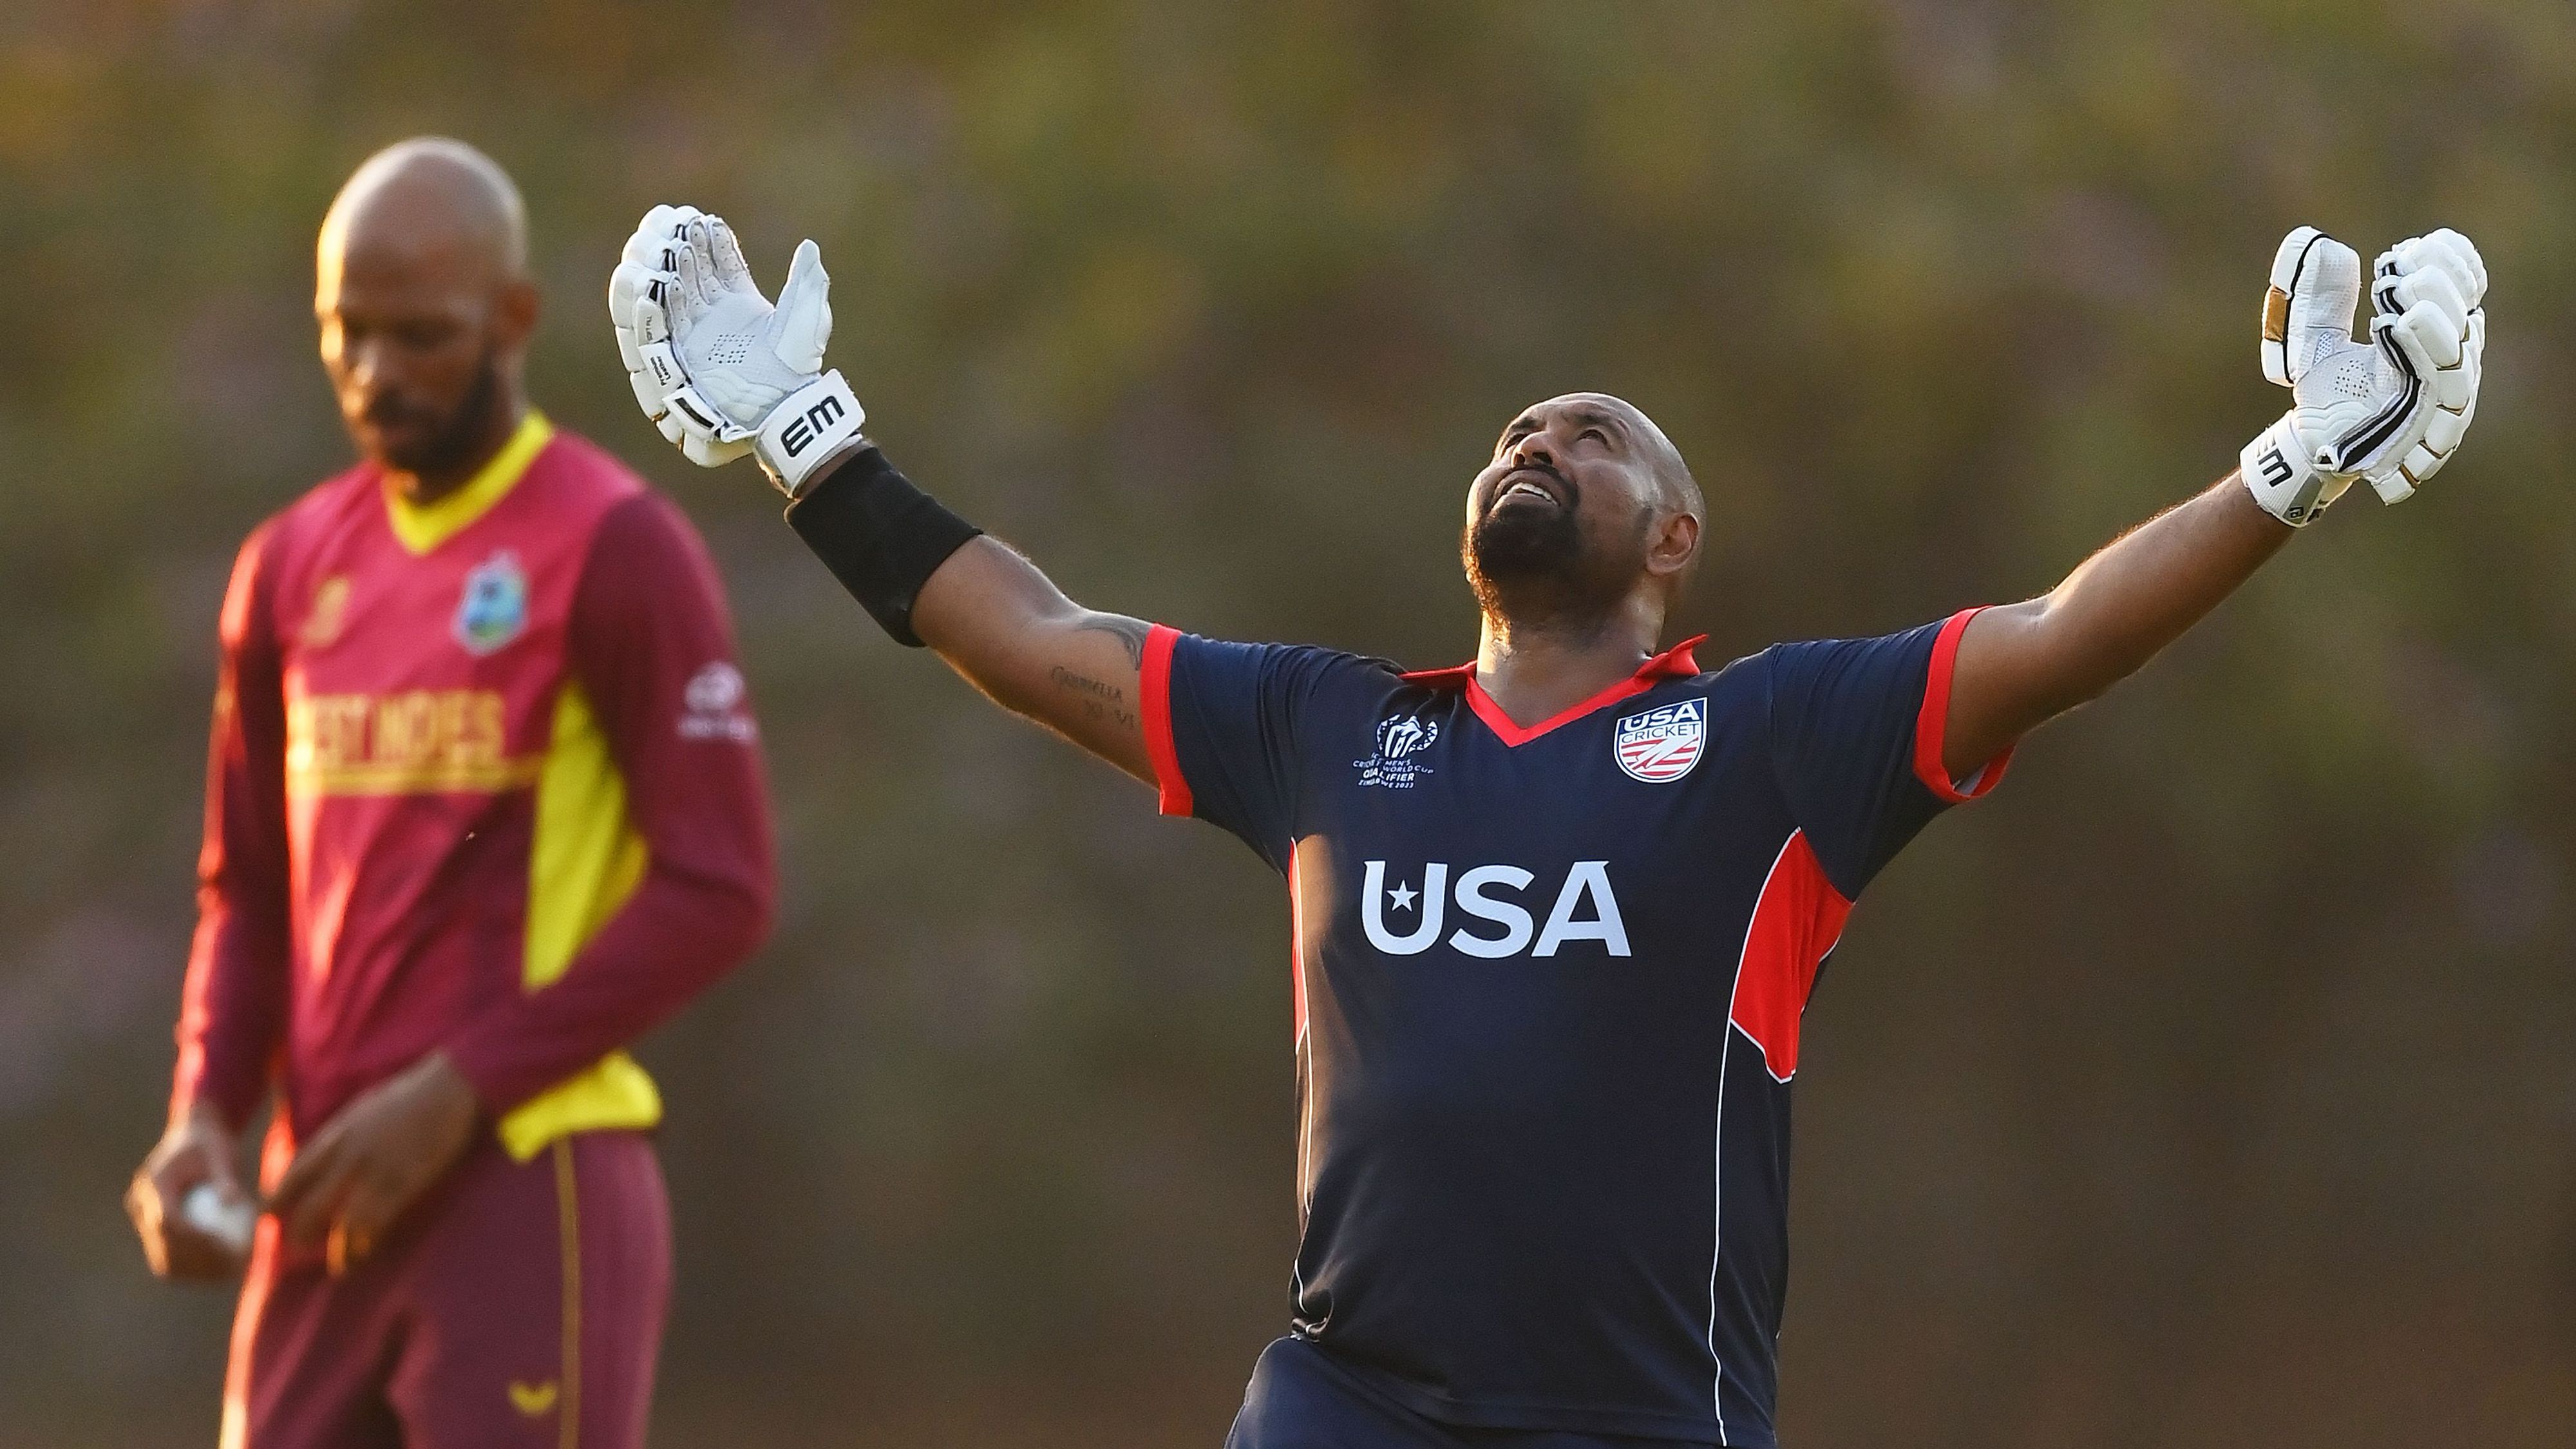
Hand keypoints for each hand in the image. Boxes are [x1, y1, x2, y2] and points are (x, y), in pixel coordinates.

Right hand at [126, 1104, 251, 1280]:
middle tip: (231, 1267)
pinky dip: (192, 1266)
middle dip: (196, 1262)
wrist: (192, 1135)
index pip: (168, 1222)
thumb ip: (225, 1175)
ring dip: (194, 1271)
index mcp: (154, 1183)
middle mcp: (141, 1203)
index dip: (194, 1240)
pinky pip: (169, 1255)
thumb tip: (230, 1201)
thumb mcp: (222, 1152)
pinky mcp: (154, 1227)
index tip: (224, 1247)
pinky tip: (221, 1272)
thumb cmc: (212, 1142)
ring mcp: (145, 1217)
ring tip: (229, 1274)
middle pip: (162, 1245)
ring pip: (162, 1257)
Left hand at [267, 1052, 480, 1274]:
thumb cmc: (406, 1097)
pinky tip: (367, 1250)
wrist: (445, 1089)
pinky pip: (380, 1221)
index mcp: (337, 1135)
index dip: (279, 1198)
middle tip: (299, 1246)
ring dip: (340, 1248)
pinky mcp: (406, 1183)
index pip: (296, 1173)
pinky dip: (370, 1240)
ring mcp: (378, 1172)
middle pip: (314, 1205)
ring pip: (346, 1222)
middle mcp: (350, 1156)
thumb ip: (340, 1137)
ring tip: (339, 1265)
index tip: (268, 1215)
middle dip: (302, 1231)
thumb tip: (323, 1160)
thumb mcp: (360, 1111)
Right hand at [607, 205, 865, 495]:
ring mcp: (692, 335)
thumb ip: (806, 285)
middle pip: (687, 271)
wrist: (781, 411)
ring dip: (660, 271)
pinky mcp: (679, 358)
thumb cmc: (796, 369)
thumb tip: (811, 248)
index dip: (709, 239)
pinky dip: (653, 308)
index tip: (701, 218)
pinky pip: (658, 329)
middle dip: (678, 245)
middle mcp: (710, 315)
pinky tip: (656, 286)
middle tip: (674, 223)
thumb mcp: (805, 323)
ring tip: (660, 249)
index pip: (719, 262)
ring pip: (667, 295)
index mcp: (739, 302)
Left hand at [2240, 225, 2486, 525]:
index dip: (2450, 261)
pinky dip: (2423, 365)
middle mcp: (2451, 363)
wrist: (2315, 450)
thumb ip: (2317, 296)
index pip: (2464, 286)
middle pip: (2464, 316)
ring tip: (2403, 304)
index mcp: (2436, 333)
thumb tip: (2312, 242)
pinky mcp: (2435, 435)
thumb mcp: (2314, 341)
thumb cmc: (2328, 394)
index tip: (2412, 246)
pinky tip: (2399, 333)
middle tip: (2399, 272)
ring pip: (2458, 356)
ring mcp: (2446, 400)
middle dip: (2438, 287)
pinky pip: (2441, 399)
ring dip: (2435, 324)